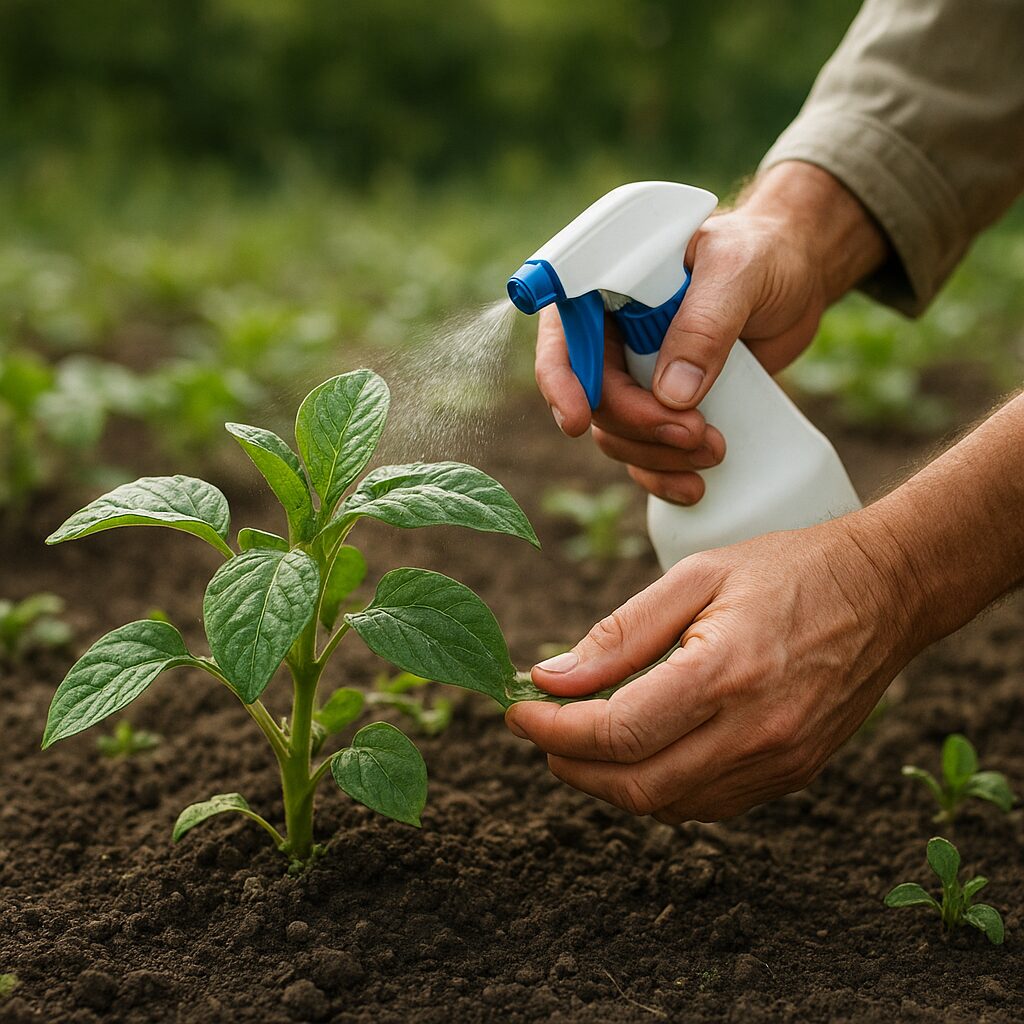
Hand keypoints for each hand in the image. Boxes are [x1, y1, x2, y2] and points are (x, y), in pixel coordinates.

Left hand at [505, 515, 912, 822]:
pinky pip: (706, 804)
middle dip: (570, 764)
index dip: (552, 729)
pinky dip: (657, 786)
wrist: (884, 591)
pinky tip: (639, 750)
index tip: (517, 709)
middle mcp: (756, 732)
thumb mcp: (696, 577)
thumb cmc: (786, 570)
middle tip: (540, 728)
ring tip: (581, 737)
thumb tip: (551, 677)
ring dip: (608, 780)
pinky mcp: (793, 774)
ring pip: (667, 804)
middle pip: (634, 785)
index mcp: (726, 673)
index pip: (616, 732)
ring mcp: (780, 762)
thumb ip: (620, 634)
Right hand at [535, 162, 887, 503]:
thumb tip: (672, 394)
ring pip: (616, 433)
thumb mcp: (738, 272)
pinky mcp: (666, 406)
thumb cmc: (764, 254)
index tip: (578, 420)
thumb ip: (705, 324)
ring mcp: (638, 374)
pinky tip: (694, 487)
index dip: (560, 381)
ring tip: (713, 449)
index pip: (563, 338)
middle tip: (694, 432)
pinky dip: (662, 476)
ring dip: (655, 455)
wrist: (799, 278)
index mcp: (609, 288)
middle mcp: (614, 336)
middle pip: (595, 398)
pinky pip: (644, 453)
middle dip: (638, 425)